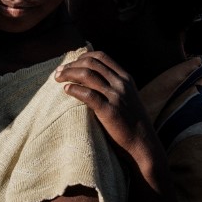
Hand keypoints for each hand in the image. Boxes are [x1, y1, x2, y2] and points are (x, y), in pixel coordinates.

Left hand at [55, 51, 162, 170]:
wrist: (143, 145)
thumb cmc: (131, 122)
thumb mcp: (127, 97)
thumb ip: (114, 85)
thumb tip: (90, 77)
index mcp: (125, 78)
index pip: (101, 57)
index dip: (83, 56)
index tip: (71, 62)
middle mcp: (121, 84)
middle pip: (91, 64)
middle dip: (71, 64)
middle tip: (58, 71)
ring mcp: (116, 96)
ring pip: (87, 75)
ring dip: (68, 73)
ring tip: (57, 78)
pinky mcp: (109, 111)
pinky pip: (87, 94)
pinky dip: (74, 89)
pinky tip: (66, 90)